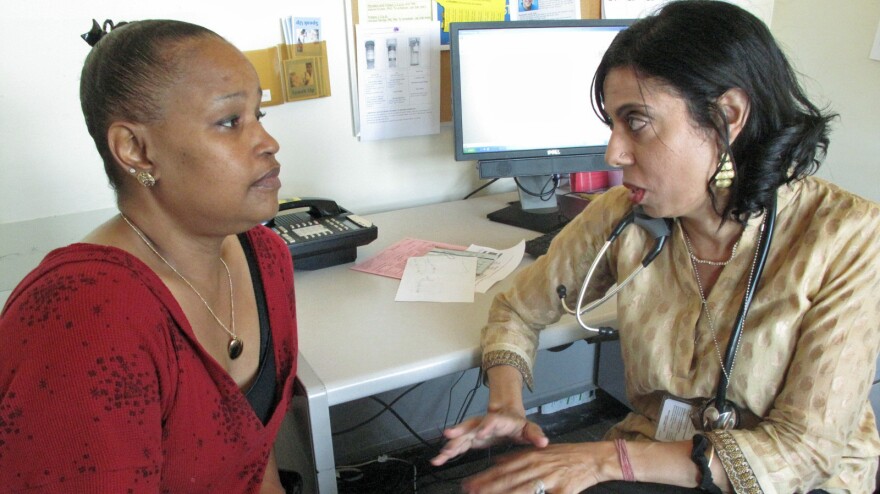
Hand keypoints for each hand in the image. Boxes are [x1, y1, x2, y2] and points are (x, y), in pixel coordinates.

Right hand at [430, 409, 548, 465]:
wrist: (508, 417)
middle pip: (470, 426)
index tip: (481, 432)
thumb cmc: (518, 425)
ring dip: (450, 445)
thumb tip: (543, 442)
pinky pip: (456, 445)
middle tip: (450, 436)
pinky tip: (437, 460)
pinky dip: (447, 452)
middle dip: (460, 431)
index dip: (487, 425)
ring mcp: (474, 430)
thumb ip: (535, 434)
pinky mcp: (469, 439)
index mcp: (500, 420)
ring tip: (439, 455)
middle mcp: (483, 423)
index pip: (493, 421)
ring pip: (460, 437)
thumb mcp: (529, 428)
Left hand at [461, 441, 616, 493]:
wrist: (591, 458)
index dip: (484, 478)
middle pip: (506, 480)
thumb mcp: (539, 451)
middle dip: (486, 489)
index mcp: (529, 457)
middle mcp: (535, 466)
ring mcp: (548, 478)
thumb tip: (497, 461)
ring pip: (520, 490)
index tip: (468, 485)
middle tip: (469, 493)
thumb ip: (517, 457)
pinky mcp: (561, 490)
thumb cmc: (565, 456)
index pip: (501, 469)